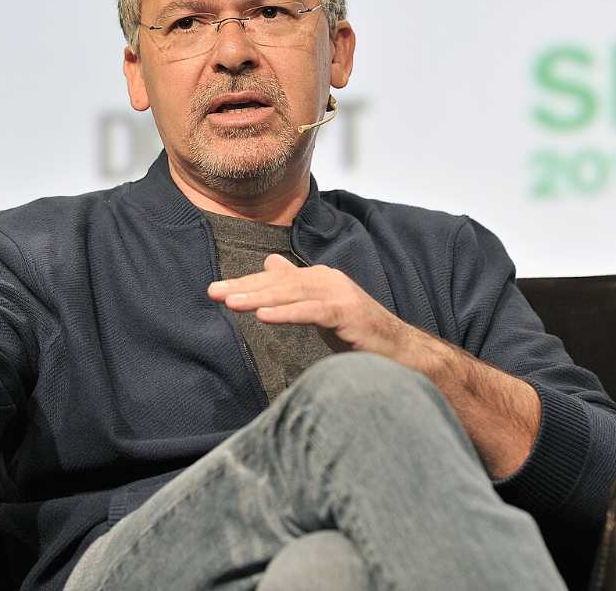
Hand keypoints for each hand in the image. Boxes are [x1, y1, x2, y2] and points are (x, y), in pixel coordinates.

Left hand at [207, 254, 405, 356]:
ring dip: (259, 298)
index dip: (246, 283)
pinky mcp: (348, 313)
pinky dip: (287, 313)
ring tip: (231, 302)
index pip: (275, 279)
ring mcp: (339, 294)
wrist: (402, 352)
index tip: (216, 290)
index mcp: (318, 278)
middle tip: (213, 292)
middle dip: (245, 287)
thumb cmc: (358, 333)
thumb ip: (296, 289)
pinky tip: (264, 317)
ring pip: (292, 294)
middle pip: (279, 282)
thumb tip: (270, 262)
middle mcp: (327, 279)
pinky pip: (312, 312)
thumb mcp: (321, 308)